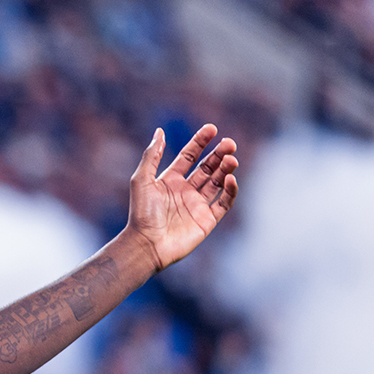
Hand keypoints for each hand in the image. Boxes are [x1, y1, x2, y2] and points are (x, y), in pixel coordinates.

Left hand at [124, 123, 239, 269]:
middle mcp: (185, 191)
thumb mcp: (142, 179)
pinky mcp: (207, 220)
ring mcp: (197, 205)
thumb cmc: (141, 213)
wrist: (146, 244)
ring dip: (226, 169)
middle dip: (219, 154)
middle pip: (208, 167)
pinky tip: (230, 179)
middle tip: (230, 143)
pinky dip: (229, 191)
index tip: (212, 129)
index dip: (200, 142)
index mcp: (171, 180)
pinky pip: (223, 203)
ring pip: (218, 182)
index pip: (190, 156)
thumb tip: (160, 131)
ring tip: (232, 159)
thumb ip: (151, 155)